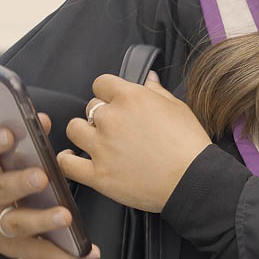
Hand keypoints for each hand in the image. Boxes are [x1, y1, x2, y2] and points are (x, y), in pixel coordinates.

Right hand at [0, 115, 101, 258]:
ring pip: (17, 224)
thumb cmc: (6, 175)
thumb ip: (26, 140)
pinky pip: (39, 252)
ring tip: (66, 217)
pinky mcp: (14, 248)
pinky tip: (88, 252)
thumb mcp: (7, 157)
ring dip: (42, 220)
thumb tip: (43, 120)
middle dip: (20, 183)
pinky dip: (65, 255)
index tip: (8, 133)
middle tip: (41, 176)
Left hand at [58, 71, 213, 213]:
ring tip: (96, 140)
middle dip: (102, 115)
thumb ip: (157, 91)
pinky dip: (67, 159)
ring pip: (74, 129)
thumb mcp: (178, 108)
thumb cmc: (189, 144)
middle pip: (90, 106)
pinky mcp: (97, 174)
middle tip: (117, 127)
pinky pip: (67, 163)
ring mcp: (101, 147)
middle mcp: (111, 119)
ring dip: (83, 132)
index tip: (114, 102)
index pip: (101, 83)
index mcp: (131, 98)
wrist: (192, 180)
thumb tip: (148, 78)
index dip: (108, 92)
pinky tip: (74, 157)